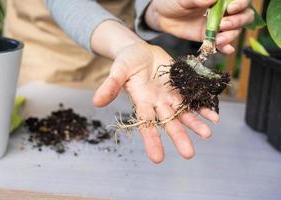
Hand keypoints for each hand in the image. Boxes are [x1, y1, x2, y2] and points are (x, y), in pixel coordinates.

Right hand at [93, 41, 218, 162]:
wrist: (141, 51)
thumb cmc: (127, 62)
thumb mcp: (118, 71)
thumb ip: (110, 86)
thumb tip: (96, 102)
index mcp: (142, 102)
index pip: (146, 124)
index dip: (152, 140)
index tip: (157, 158)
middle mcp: (157, 103)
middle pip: (169, 122)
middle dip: (179, 137)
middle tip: (189, 154)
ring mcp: (170, 96)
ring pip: (184, 113)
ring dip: (195, 123)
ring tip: (207, 134)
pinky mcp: (180, 86)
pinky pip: (193, 98)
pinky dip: (202, 107)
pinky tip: (213, 116)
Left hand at [145, 0, 253, 53]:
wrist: (162, 15)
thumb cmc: (174, 1)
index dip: (241, 3)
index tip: (231, 7)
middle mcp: (224, 11)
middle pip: (244, 16)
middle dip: (238, 21)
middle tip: (224, 24)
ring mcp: (218, 25)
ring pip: (235, 30)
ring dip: (231, 35)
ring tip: (219, 38)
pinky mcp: (209, 37)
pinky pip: (222, 43)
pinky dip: (226, 47)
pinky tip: (227, 49)